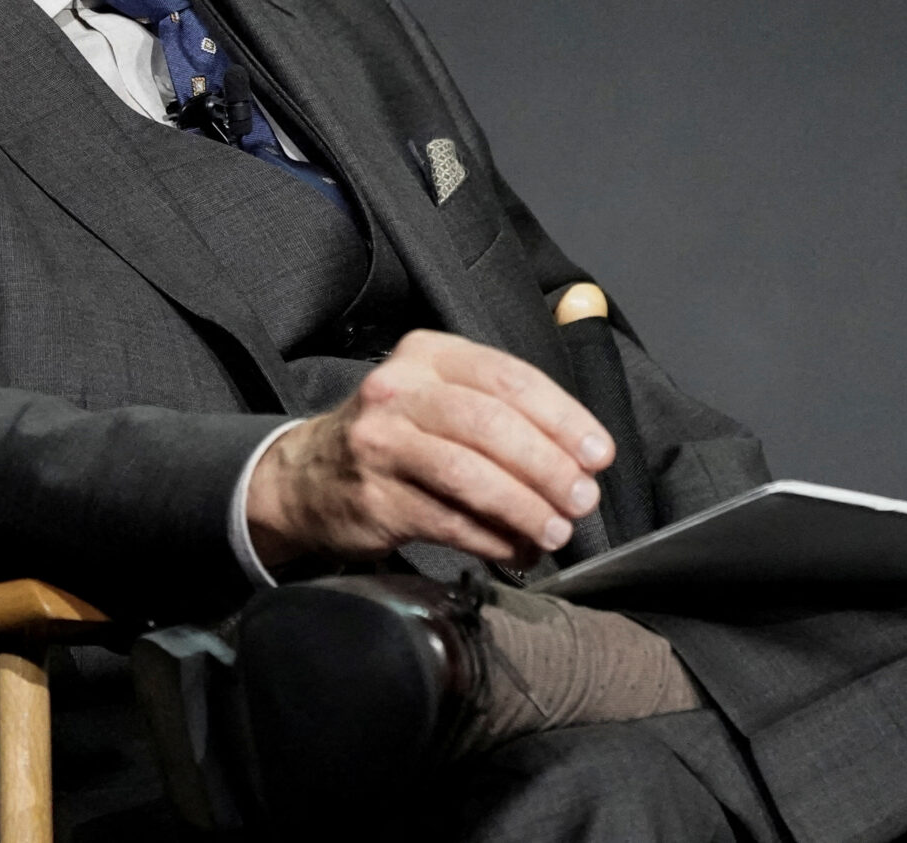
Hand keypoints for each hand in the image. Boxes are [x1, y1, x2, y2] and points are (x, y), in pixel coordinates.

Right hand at [246, 330, 614, 571]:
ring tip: (555, 530)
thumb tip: (579, 461)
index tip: (598, 454)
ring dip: (524, 507)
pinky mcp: (373, 497)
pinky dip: (492, 539)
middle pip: (490, 424)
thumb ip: (502, 414)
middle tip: (583, 498)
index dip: (563, 418)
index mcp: (427, 355)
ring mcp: (380, 443)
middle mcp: (398, 390)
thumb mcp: (439, 399)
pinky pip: (447, 520)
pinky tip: (514, 549)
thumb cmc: (395, 436)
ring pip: (469, 473)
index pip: (508, 378)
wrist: (307, 476)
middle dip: (548, 466)